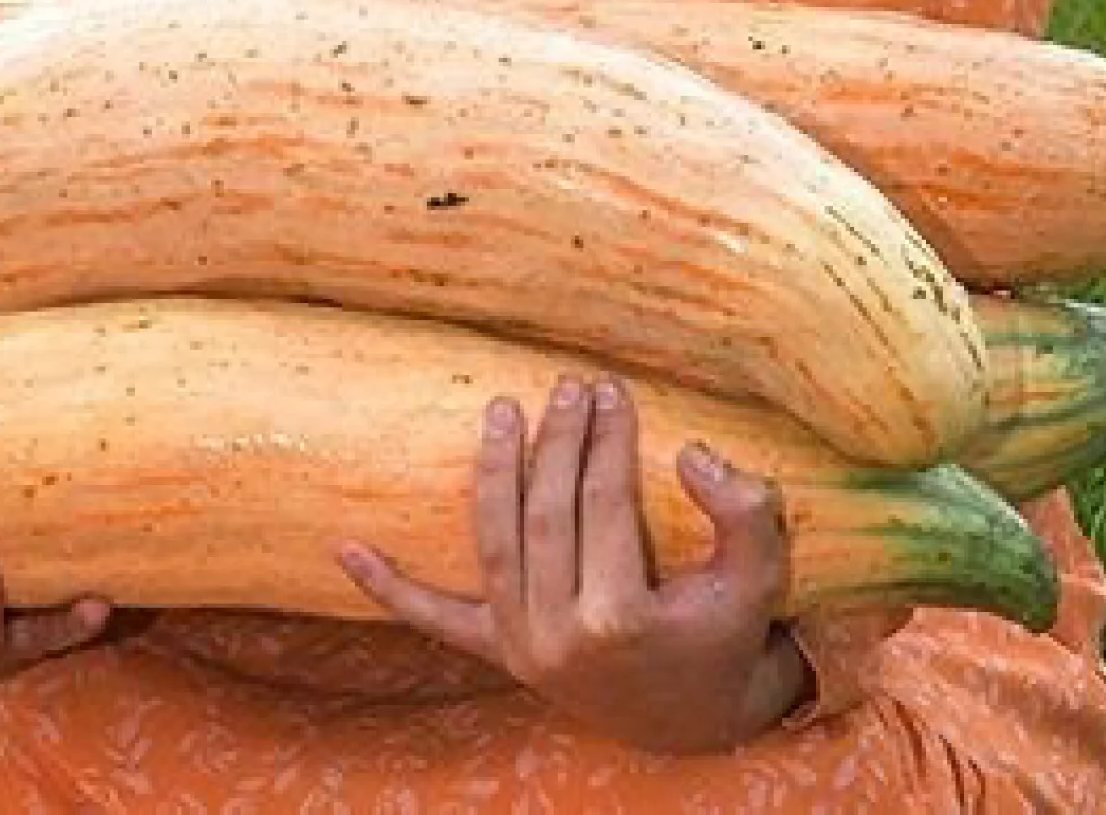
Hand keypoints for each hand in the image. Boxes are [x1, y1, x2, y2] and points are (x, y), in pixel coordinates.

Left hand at [337, 375, 812, 754]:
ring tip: (499, 408)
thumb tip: (696, 455)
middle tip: (570, 385)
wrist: (693, 720)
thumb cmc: (726, 636)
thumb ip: (747, 514)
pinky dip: (389, 589)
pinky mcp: (498, 654)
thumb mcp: (760, 580)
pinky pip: (436, 621)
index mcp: (619, 620)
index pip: (604, 505)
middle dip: (558, 442)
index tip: (613, 390)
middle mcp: (558, 638)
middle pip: (546, 513)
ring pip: (492, 544)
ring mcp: (520, 649)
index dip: (608, 441)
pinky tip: (346, 549)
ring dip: (491, 472)